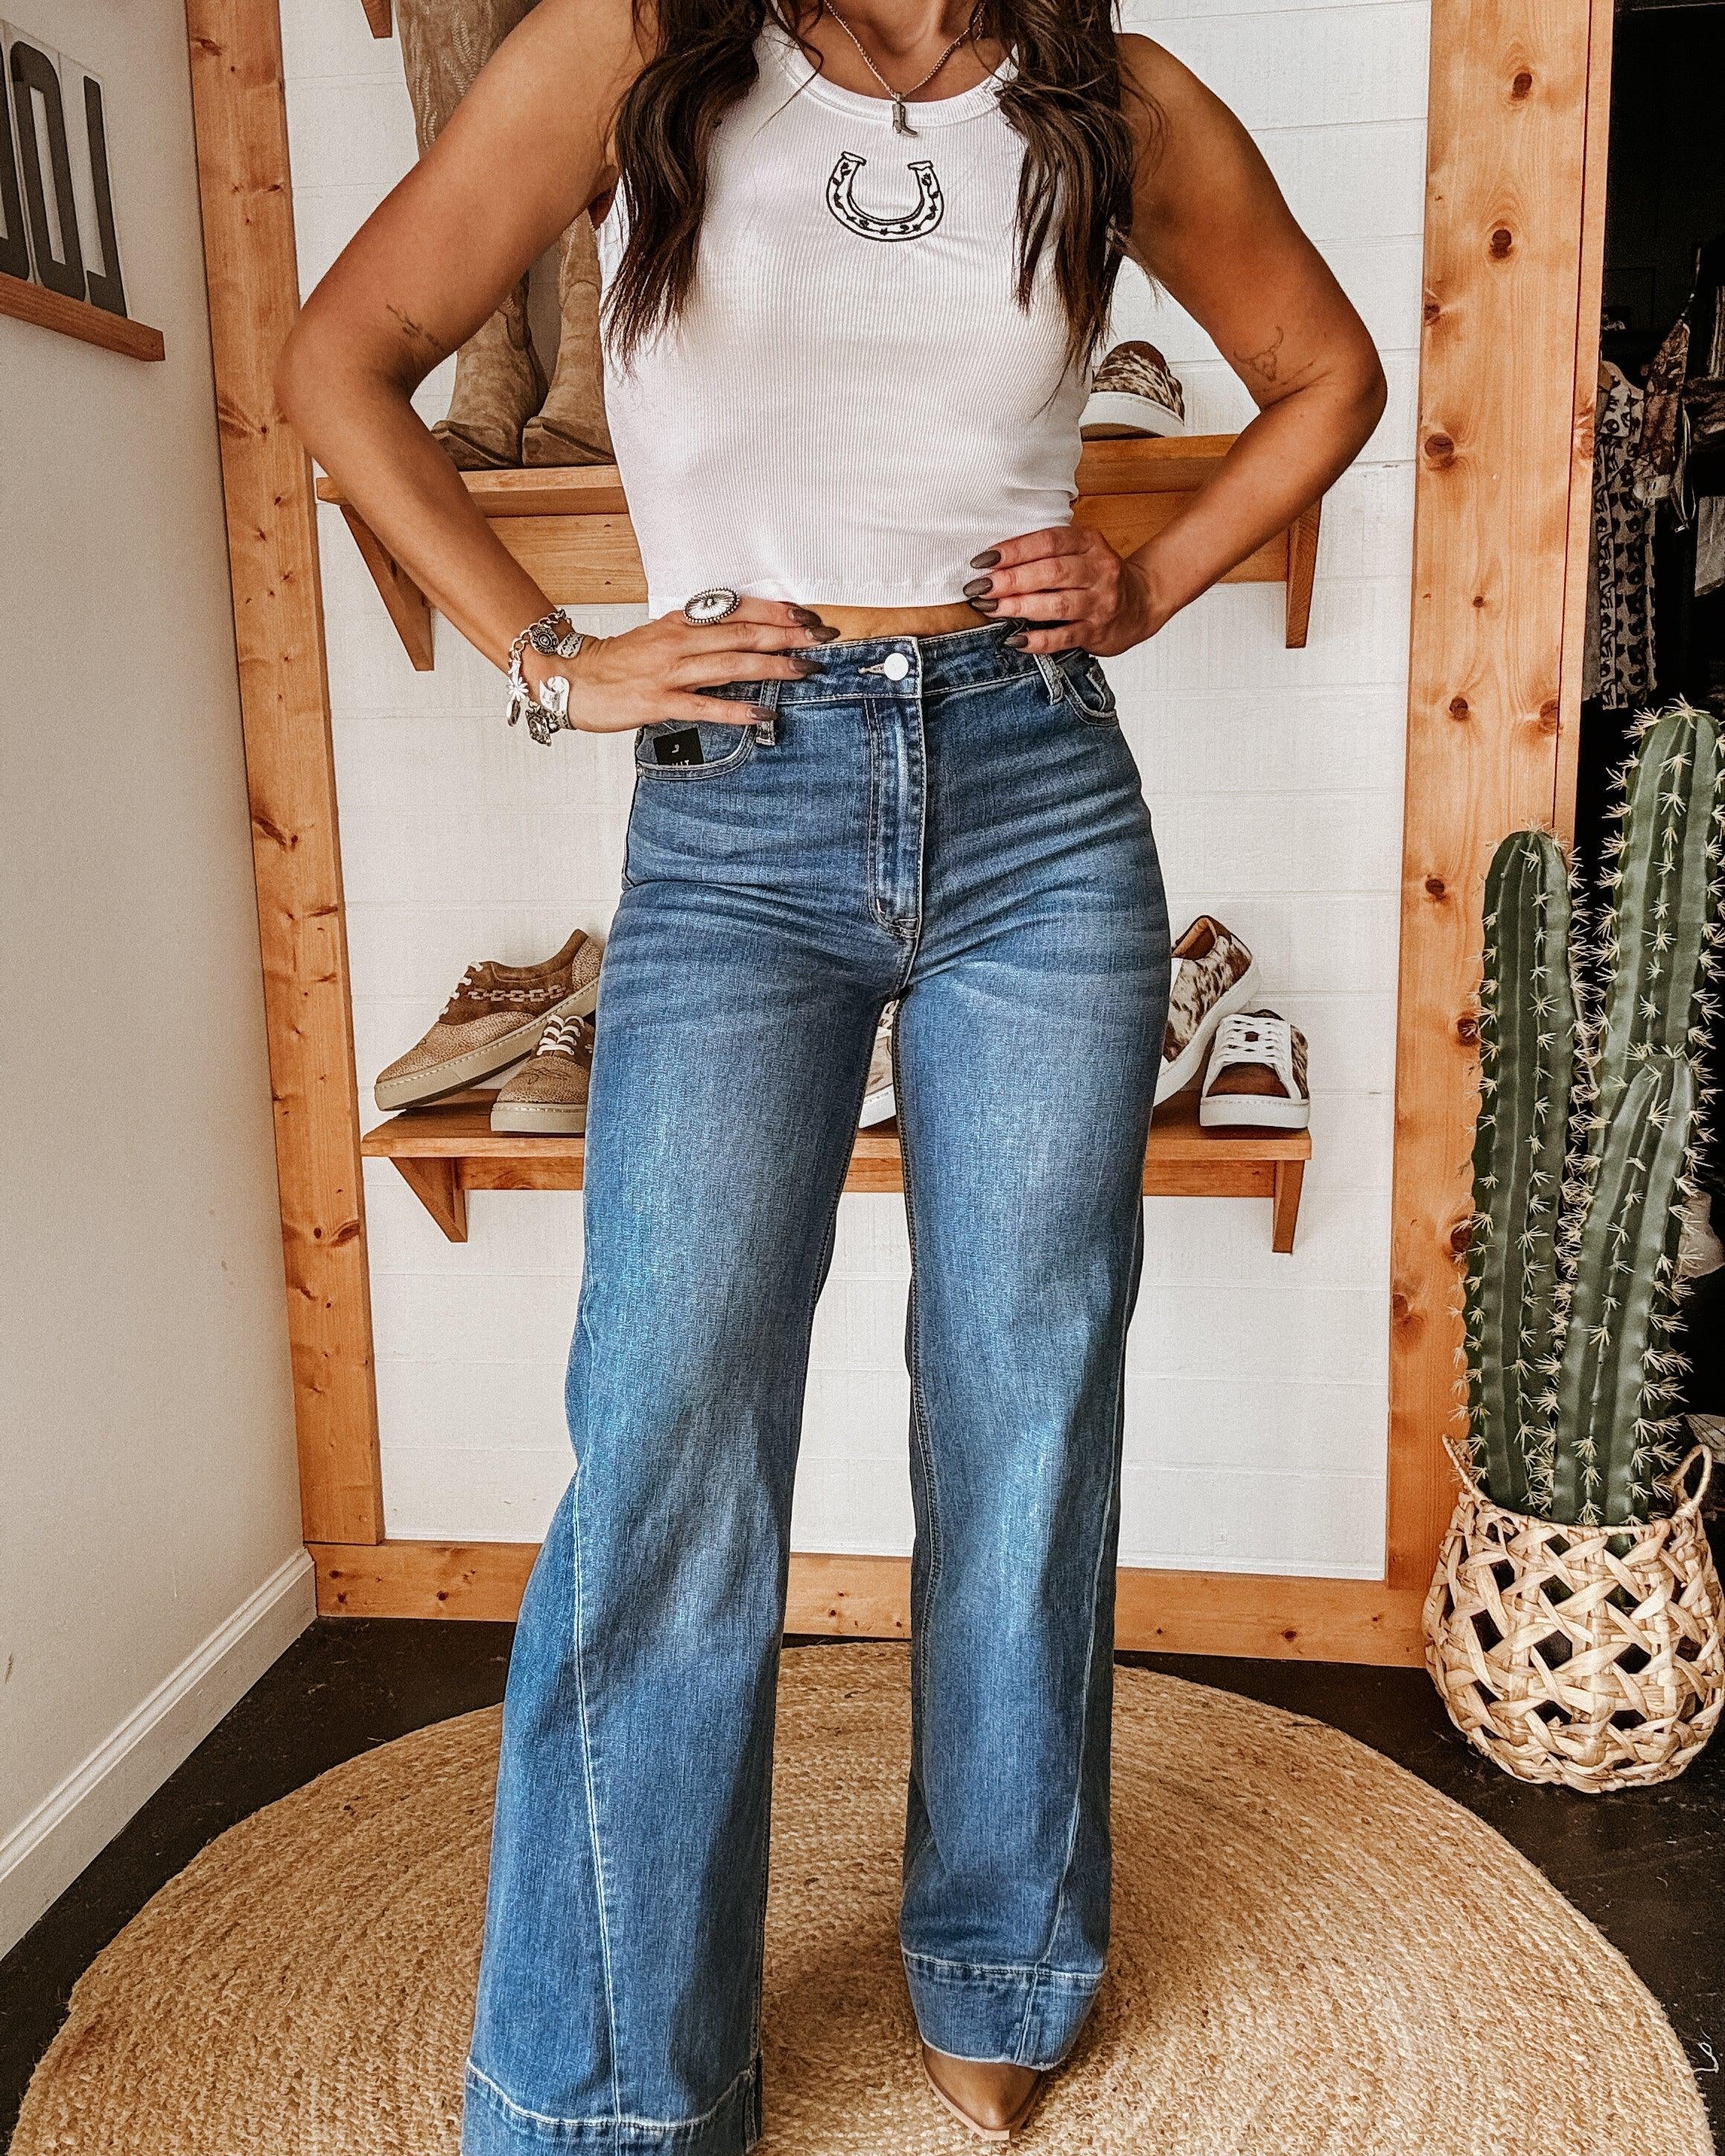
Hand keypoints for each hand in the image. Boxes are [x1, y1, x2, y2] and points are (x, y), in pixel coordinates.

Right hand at [520, 600, 838, 732]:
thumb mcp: (659, 637)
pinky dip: (736, 710)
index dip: (774, 612)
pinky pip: (705, 706)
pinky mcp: (659, 702)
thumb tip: (741, 637)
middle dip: (786, 635)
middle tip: (822, 639)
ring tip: (804, 669)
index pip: (736, 610)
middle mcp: (678, 641)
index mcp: (680, 622)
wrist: (570, 680)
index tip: (806, 616)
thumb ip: (697, 635)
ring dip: (771, 667)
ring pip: (730, 665)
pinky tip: (763, 713)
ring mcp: (669, 671)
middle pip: (742, 633)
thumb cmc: (618, 663)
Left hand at [962, 527, 1165, 655]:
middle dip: (1011, 580)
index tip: (984, 560)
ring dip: (1020, 607)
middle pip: (1051, 572)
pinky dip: (1038, 641)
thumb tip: (993, 563)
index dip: (1014, 550)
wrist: (1141, 602)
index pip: (1048, 542)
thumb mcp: (1079, 551)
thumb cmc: (1096, 576)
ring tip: (992, 609)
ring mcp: (1100, 602)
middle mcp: (1098, 570)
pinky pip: (1065, 637)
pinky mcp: (1098, 631)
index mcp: (1089, 542)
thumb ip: (1046, 552)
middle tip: (981, 587)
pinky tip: (1016, 640)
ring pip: (1057, 604)